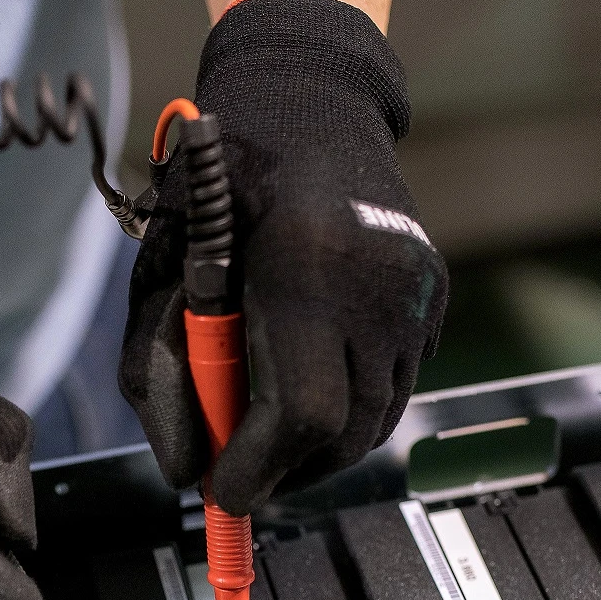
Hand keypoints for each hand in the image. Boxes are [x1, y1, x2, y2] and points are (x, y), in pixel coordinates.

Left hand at [121, 0, 448, 514]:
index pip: (302, 414)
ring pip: (377, 418)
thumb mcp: (168, 276)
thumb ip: (165, 377)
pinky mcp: (435, 295)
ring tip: (274, 435)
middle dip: (289, 470)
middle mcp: (376, 282)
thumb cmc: (222, 190)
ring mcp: (416, 291)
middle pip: (346, 432)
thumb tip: (190, 476)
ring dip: (322, 446)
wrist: (307, 108)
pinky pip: (398, 383)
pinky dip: (355, 402)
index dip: (259, 468)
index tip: (224, 492)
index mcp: (304, 268)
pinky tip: (318, 372)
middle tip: (243, 475)